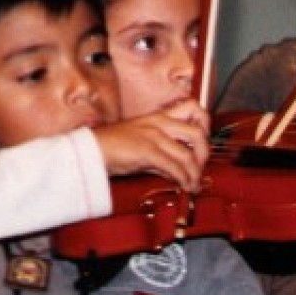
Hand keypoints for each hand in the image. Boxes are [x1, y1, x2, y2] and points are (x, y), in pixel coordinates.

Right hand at [93, 98, 209, 190]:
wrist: (90, 150)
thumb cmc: (112, 147)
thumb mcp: (142, 144)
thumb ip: (163, 154)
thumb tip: (179, 171)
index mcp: (159, 117)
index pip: (193, 108)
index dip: (205, 124)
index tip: (203, 142)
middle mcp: (160, 123)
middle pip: (198, 132)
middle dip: (204, 154)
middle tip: (201, 167)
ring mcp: (154, 136)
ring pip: (188, 155)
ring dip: (195, 174)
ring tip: (193, 184)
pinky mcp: (147, 151)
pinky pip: (174, 167)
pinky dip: (183, 179)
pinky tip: (183, 186)